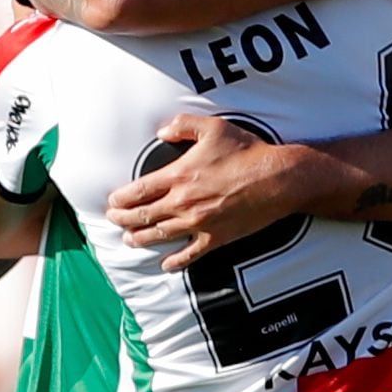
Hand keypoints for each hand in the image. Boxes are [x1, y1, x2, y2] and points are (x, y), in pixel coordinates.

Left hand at [107, 113, 319, 269]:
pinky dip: (175, 261)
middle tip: (114, 220)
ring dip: (139, 239)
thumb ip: (182, 126)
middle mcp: (183, 203)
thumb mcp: (213, 127)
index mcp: (178, 176)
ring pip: (159, 236)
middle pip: (142, 216)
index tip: (113, 202)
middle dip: (122, 219)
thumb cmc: (247, 151)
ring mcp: (199, 223)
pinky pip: (190, 254)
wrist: (278, 179)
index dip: (120, 199)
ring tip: (129, 240)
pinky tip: (165, 264)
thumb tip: (161, 132)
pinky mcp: (216, 238)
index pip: (138, 192)